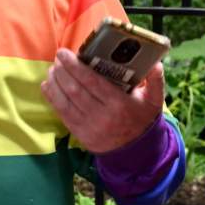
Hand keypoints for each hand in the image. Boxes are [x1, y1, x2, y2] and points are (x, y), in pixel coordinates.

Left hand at [41, 48, 164, 153]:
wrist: (136, 152)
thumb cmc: (142, 119)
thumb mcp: (154, 101)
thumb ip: (155, 81)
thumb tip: (156, 64)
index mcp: (120, 104)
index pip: (93, 82)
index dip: (75, 66)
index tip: (65, 53)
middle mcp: (102, 116)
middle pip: (75, 90)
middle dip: (62, 71)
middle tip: (58, 57)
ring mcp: (89, 126)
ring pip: (65, 101)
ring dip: (55, 82)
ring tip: (52, 69)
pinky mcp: (80, 134)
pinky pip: (61, 114)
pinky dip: (51, 97)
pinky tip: (48, 85)